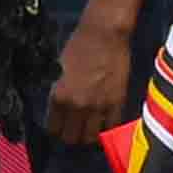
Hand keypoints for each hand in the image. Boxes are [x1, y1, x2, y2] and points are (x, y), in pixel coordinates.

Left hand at [45, 7, 139, 138]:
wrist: (104, 35)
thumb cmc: (78, 47)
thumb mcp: (58, 71)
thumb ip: (58, 92)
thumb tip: (57, 108)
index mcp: (59, 96)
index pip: (54, 128)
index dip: (56, 130)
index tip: (59, 128)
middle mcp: (78, 105)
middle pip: (72, 137)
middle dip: (71, 136)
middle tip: (73, 130)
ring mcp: (99, 106)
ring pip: (92, 137)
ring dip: (88, 135)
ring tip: (88, 129)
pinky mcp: (118, 103)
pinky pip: (111, 127)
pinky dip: (107, 128)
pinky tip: (103, 123)